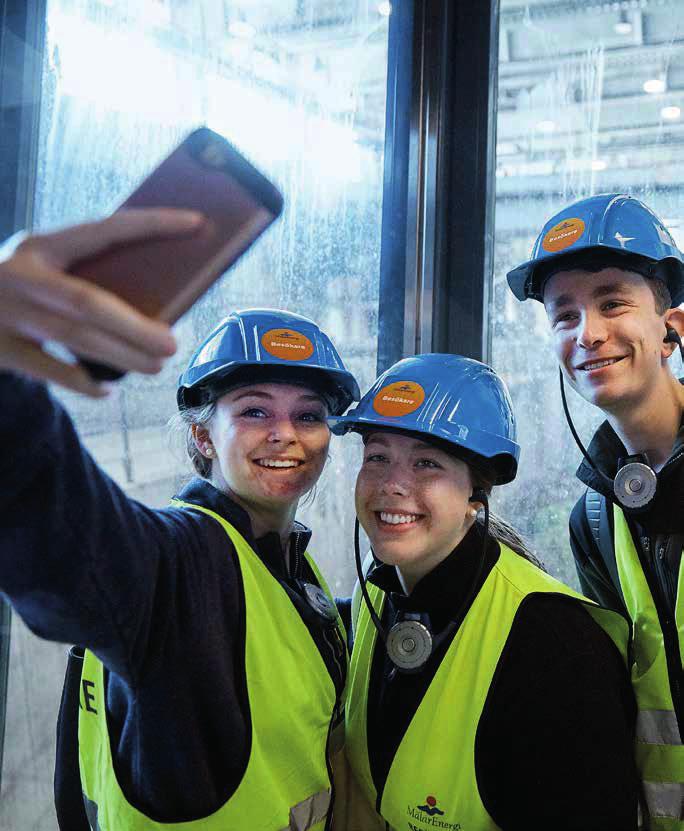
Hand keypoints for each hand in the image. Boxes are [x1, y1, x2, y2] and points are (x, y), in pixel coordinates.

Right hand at [0, 209, 202, 396]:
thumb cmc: (16, 289)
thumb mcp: (40, 268)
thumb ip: (82, 275)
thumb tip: (152, 304)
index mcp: (40, 245)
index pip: (105, 229)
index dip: (151, 225)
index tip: (196, 223)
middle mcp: (21, 276)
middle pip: (87, 302)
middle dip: (134, 326)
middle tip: (171, 344)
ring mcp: (8, 315)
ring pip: (73, 337)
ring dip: (121, 355)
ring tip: (156, 366)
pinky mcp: (2, 350)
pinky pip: (51, 372)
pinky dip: (84, 383)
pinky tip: (108, 389)